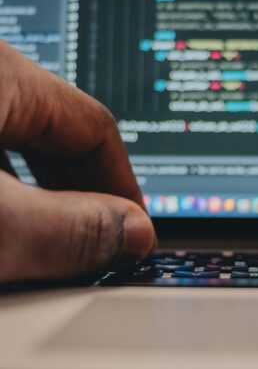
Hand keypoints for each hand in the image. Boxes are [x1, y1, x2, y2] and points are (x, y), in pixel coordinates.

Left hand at [0, 41, 155, 281]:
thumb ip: (66, 229)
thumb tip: (133, 232)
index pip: (92, 124)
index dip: (123, 185)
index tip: (133, 231)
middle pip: (53, 131)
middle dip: (79, 192)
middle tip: (96, 244)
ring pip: (10, 140)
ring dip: (33, 193)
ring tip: (41, 239)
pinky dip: (0, 186)